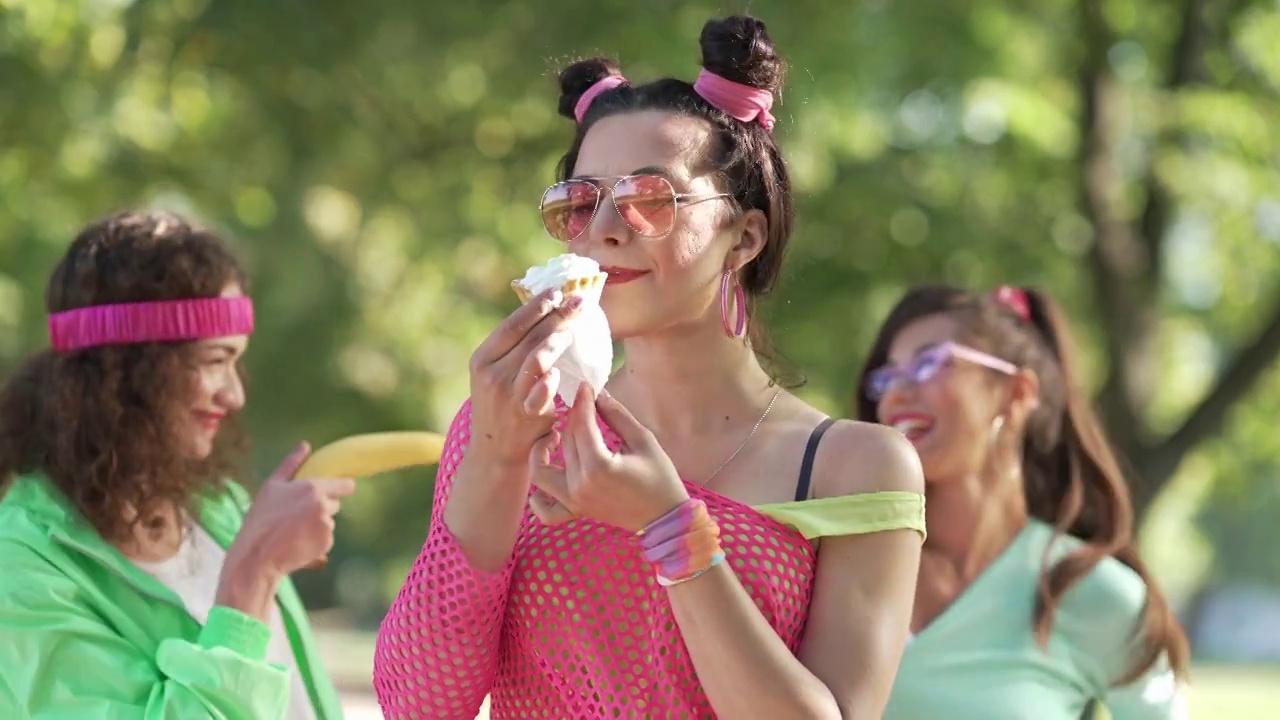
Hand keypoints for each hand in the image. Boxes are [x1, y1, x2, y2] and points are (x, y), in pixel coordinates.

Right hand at [226, 442, 355, 577]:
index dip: (340, 487)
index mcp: (313, 488)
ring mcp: (327, 526)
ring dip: (318, 524)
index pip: (347, 485)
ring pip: (329, 520)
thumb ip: (292, 464)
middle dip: (322, 506)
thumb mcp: (272, 486)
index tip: (334, 490)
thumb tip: (305, 445)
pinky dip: (316, 540)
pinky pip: (326, 538)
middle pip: (335, 503)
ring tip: (294, 529)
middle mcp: (324, 506)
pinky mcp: (326, 544)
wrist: (257, 556)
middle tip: (297, 514)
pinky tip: (297, 541)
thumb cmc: (261, 519)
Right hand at [467, 289, 584, 468]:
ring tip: (573, 327)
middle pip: (529, 338)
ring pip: (536, 359)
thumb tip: (544, 312)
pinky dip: (552, 379)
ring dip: (557, 339)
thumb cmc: (501, 405)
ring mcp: (508, 394)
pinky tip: (561, 370)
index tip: (556, 290)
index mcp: (482, 359)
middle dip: (556, 316)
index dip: (535, 306)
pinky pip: (542, 391)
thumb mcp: (494, 374)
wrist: (495, 450)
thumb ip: (513, 349)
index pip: (512, 325)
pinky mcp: (525, 414)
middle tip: (578, 301)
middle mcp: (491, 374)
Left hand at [528, 384, 689, 532]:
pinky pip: (546, 510)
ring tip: (552, 437)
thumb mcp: (643, 440)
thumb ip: (617, 416)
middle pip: (566, 441)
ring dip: (541, 452)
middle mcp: (580, 484)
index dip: (582, 401)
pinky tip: (548, 477)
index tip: (585, 386)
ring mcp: (575, 500)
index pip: (581, 425)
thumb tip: (598, 394)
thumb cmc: (660, 478)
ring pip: (544, 471)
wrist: (665, 518)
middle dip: (572, 417)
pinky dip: (537, 499)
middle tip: (582, 403)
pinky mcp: (576, 510)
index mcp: (599, 466)